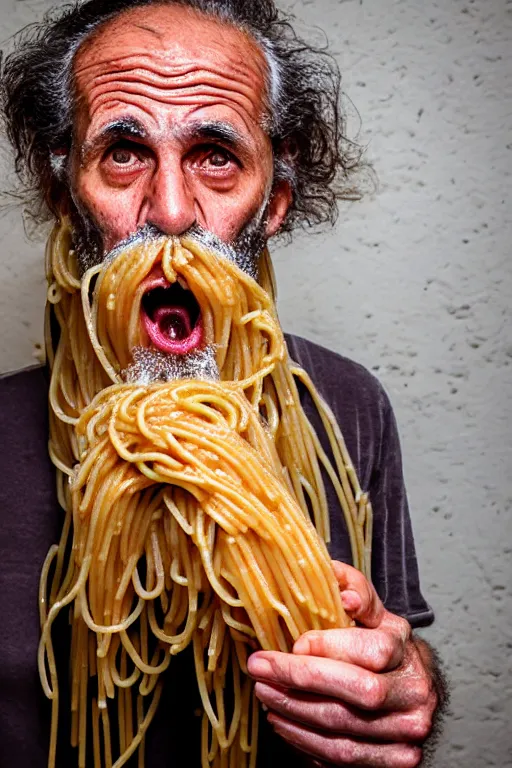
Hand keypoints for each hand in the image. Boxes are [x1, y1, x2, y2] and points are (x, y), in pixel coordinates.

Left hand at [247, 561, 436, 766]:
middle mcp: (413, 692)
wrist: (414, 691)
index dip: (331, 648)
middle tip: (260, 666)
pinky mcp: (395, 761)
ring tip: (264, 692)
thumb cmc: (384, 646)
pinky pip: (342, 756)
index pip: (372, 652)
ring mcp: (406, 732)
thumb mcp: (374, 613)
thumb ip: (355, 590)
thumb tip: (336, 585)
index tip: (295, 643)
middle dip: (301, 680)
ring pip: (343, 729)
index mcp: (405, 649)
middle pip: (358, 692)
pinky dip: (304, 740)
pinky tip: (282, 720)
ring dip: (294, 711)